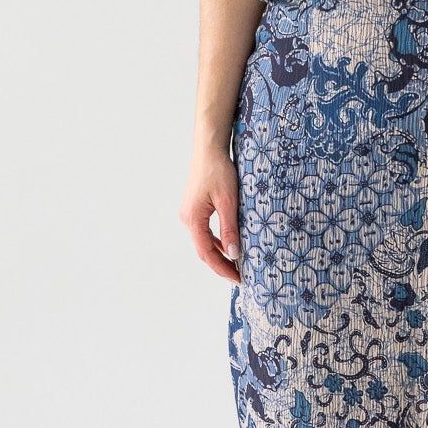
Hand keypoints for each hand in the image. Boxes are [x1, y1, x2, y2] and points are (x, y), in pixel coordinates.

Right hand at [180, 145, 241, 281]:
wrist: (209, 148)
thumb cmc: (218, 170)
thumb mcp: (228, 201)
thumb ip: (230, 228)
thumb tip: (234, 254)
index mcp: (193, 219)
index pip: (207, 253)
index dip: (222, 268)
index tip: (238, 279)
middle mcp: (187, 219)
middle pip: (204, 250)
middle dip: (221, 264)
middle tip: (240, 276)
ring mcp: (190, 213)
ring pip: (204, 241)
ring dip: (219, 253)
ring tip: (237, 264)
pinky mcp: (195, 208)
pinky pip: (205, 231)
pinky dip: (218, 241)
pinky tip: (230, 243)